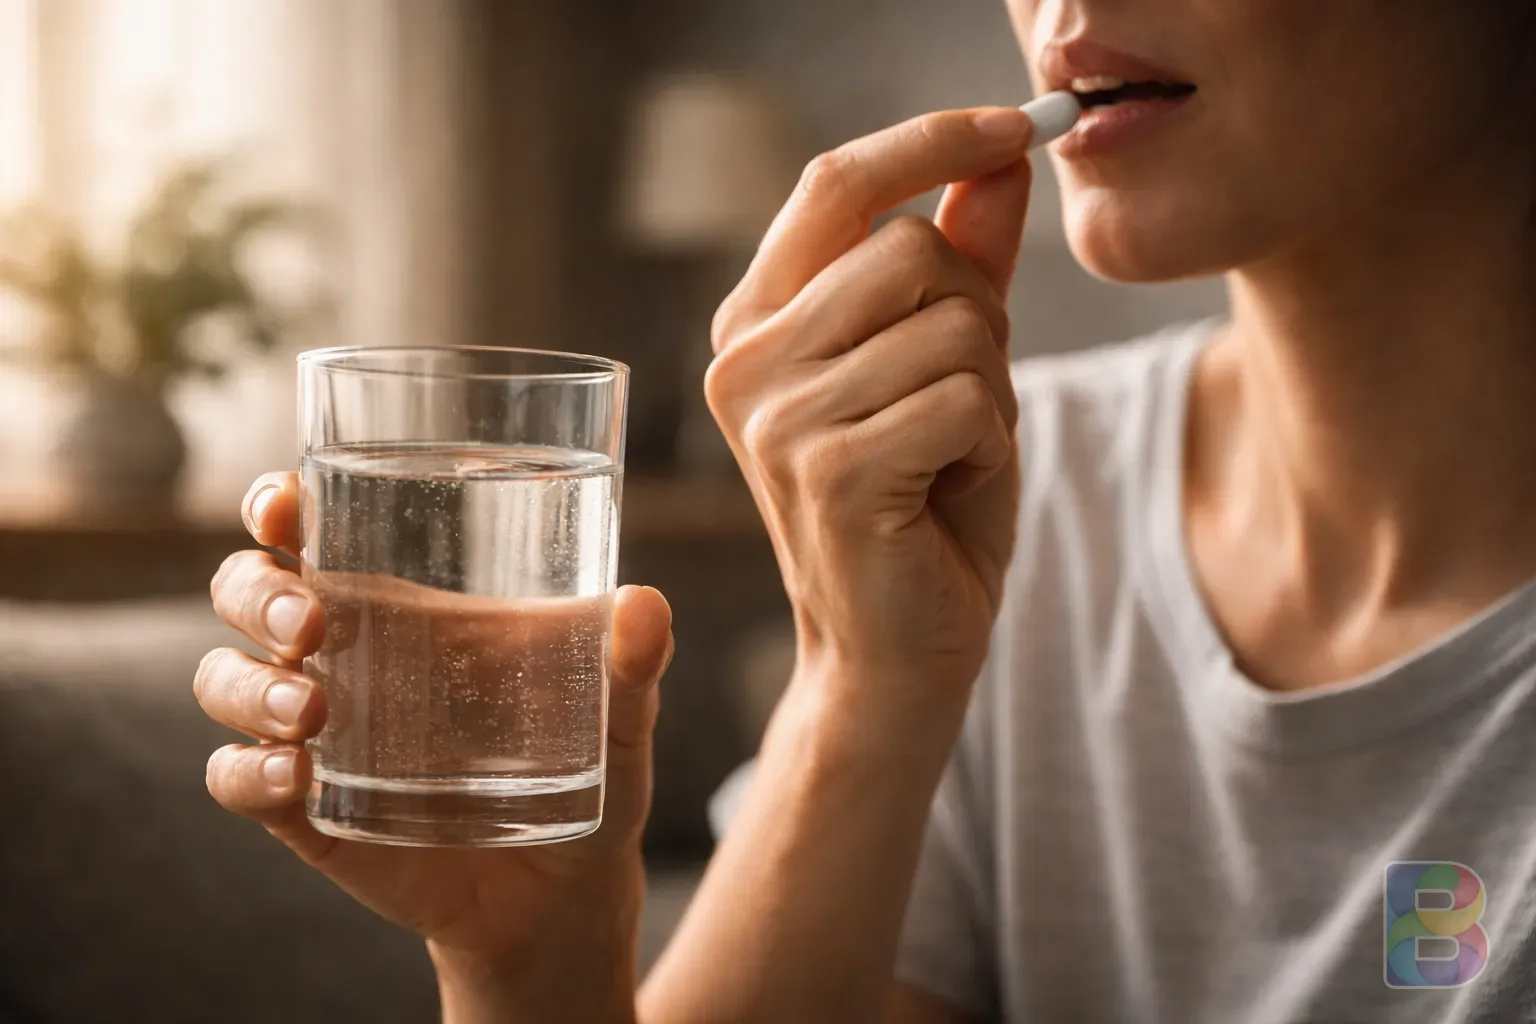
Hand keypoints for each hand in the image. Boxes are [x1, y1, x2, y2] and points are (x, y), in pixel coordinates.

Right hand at [197, 472, 672, 1021]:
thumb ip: (630, 664)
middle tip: (313, 624)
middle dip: (257, 593)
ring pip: (222, 680)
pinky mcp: (306, 809)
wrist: (563, 890)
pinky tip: (293, 777)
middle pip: (246, 591)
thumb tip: (645, 604)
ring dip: (246, 686)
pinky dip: (247, 775)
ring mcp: (315, 733)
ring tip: (310, 713)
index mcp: (406, 605)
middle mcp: (344, 656)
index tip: (284, 504)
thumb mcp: (617, 716)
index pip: (314, 531)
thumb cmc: (586, 770)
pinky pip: (235, 780)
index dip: (278, 505)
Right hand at [706, 107, 1033, 699]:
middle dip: (981, 319)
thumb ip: (965, 261)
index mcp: (756, 323)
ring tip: (947, 458)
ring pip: (958, 324)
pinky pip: (969, 398)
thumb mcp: (943, 368)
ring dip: (991, 394)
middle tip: (962, 403)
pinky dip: (993, 444)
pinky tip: (950, 491)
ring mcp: (779, 418)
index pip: (835, 184)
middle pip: (915, 248)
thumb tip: (1002, 154)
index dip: (931, 139)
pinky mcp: (831, 473)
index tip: (1020, 125)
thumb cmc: (919, 508)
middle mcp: (745, 361)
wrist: (895, 653)